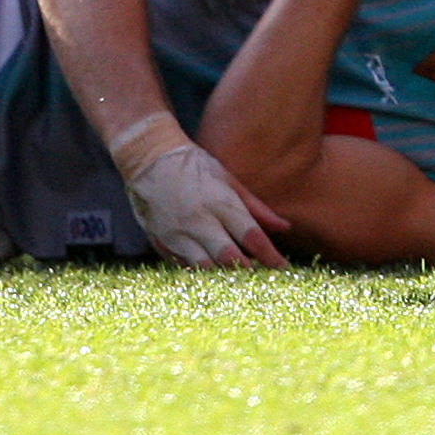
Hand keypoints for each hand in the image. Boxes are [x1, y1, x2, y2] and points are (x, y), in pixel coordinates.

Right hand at [111, 114, 292, 268]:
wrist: (148, 157)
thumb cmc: (194, 165)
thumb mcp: (228, 179)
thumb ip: (256, 207)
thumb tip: (285, 228)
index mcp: (220, 203)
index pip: (252, 237)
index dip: (271, 257)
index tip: (284, 268)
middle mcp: (199, 221)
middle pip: (230, 257)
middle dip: (248, 270)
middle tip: (260, 276)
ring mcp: (178, 233)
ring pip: (205, 267)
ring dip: (222, 275)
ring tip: (236, 277)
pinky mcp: (161, 241)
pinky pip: (183, 265)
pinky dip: (199, 270)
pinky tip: (209, 269)